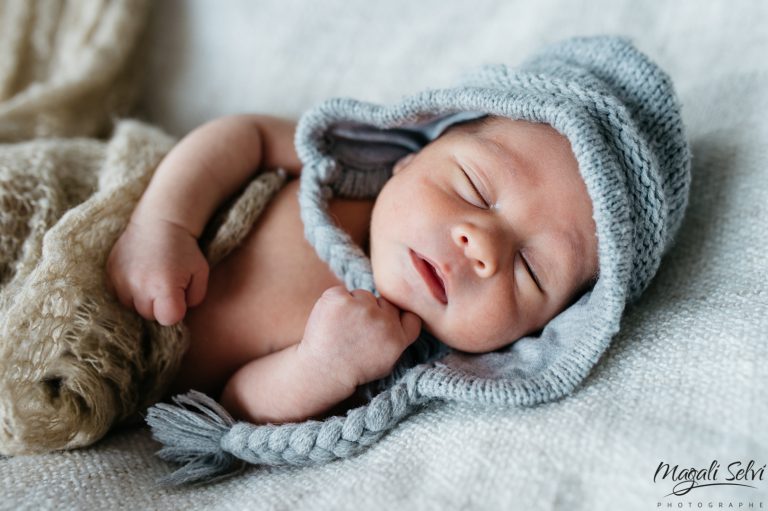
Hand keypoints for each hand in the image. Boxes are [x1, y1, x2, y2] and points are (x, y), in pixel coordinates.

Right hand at [105, 218, 209, 325]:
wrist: (159, 223)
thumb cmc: (184, 249)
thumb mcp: (200, 273)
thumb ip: (195, 299)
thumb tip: (179, 313)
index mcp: (164, 286)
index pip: (168, 319)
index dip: (175, 310)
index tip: (178, 295)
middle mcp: (139, 286)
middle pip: (149, 315)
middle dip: (159, 304)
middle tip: (166, 283)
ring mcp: (121, 280)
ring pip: (132, 307)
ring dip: (143, 298)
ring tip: (153, 278)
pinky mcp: (110, 274)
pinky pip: (119, 296)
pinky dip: (129, 291)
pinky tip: (140, 275)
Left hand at [298, 286, 422, 389]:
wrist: (322, 370)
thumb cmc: (353, 367)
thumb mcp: (387, 362)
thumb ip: (398, 338)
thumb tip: (403, 314)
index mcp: (398, 338)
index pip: (410, 315)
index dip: (397, 317)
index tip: (384, 324)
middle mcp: (383, 321)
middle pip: (385, 302)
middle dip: (374, 311)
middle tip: (357, 330)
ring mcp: (360, 308)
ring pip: (363, 295)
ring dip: (354, 305)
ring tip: (342, 327)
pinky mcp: (338, 298)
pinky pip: (342, 291)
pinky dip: (335, 302)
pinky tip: (331, 321)